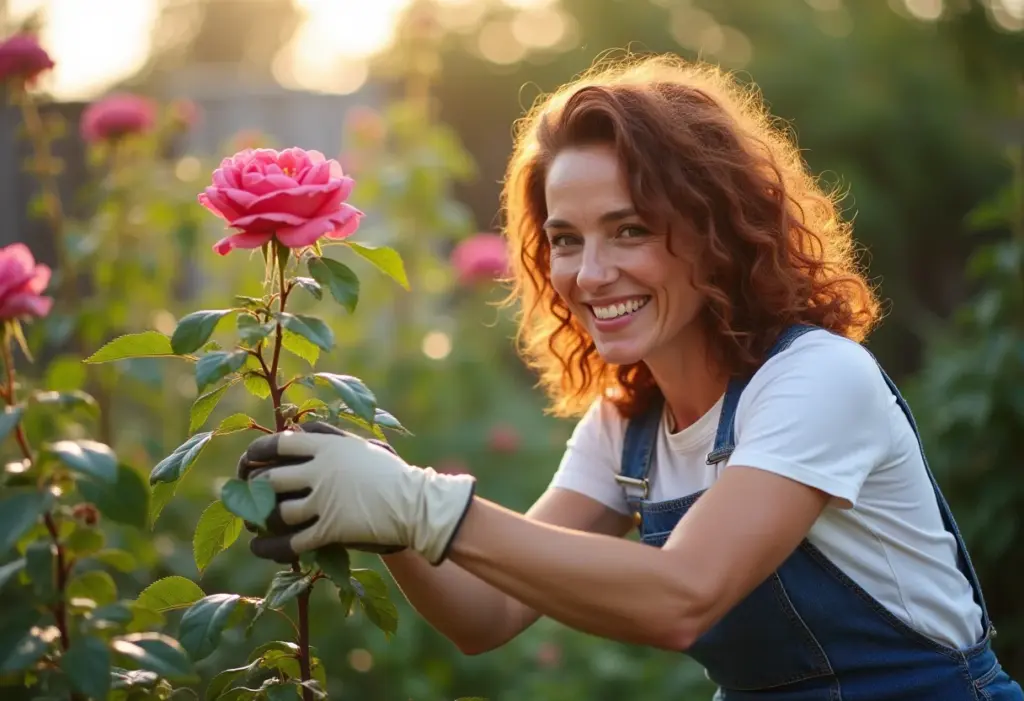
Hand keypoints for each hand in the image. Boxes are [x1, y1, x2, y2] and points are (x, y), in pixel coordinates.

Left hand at [236, 422, 475, 564]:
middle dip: (250, 488)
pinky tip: (260, 548)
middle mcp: (321, 470)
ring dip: (260, 519)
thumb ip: (330, 437)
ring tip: (253, 522)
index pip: (278, 444)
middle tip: (244, 494)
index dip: (256, 452)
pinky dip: (269, 547)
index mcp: (328, 445)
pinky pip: (290, 541)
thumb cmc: (391, 473)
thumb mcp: (361, 445)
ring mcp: (324, 501)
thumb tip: (299, 429)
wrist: (416, 504)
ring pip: (276, 512)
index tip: (249, 460)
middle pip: (268, 478)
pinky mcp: (330, 529)